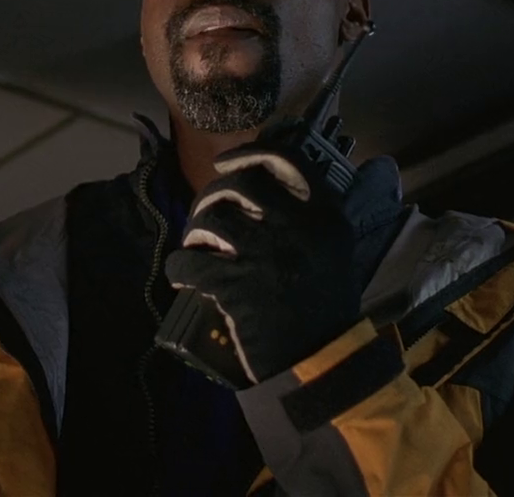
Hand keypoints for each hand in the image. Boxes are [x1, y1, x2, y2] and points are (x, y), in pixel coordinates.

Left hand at [165, 124, 360, 384]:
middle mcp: (296, 225)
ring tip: (197, 247)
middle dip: (214, 194)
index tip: (228, 161)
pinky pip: (189, 263)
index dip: (250, 154)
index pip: (286, 159)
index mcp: (325, 215)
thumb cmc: (327, 308)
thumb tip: (268, 193)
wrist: (321, 360)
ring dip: (195, 230)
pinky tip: (182, 277)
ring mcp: (264, 253)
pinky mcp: (235, 284)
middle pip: (240, 184)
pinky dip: (179, 268)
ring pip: (211, 218)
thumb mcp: (334, 251)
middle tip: (207, 213)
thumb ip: (311, 219)